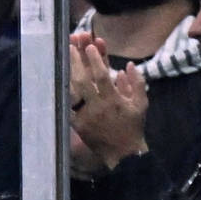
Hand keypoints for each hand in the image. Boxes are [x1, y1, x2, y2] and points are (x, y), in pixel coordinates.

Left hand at [69, 33, 149, 167]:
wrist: (124, 153)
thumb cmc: (133, 127)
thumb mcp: (141, 105)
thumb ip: (137, 84)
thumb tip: (129, 65)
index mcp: (115, 101)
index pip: (103, 76)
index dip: (96, 60)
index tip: (90, 46)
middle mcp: (99, 107)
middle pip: (84, 80)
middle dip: (77, 62)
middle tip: (70, 47)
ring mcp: (87, 115)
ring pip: (74, 91)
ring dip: (68, 73)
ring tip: (63, 59)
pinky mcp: (78, 124)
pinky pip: (68, 106)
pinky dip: (63, 92)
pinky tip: (59, 79)